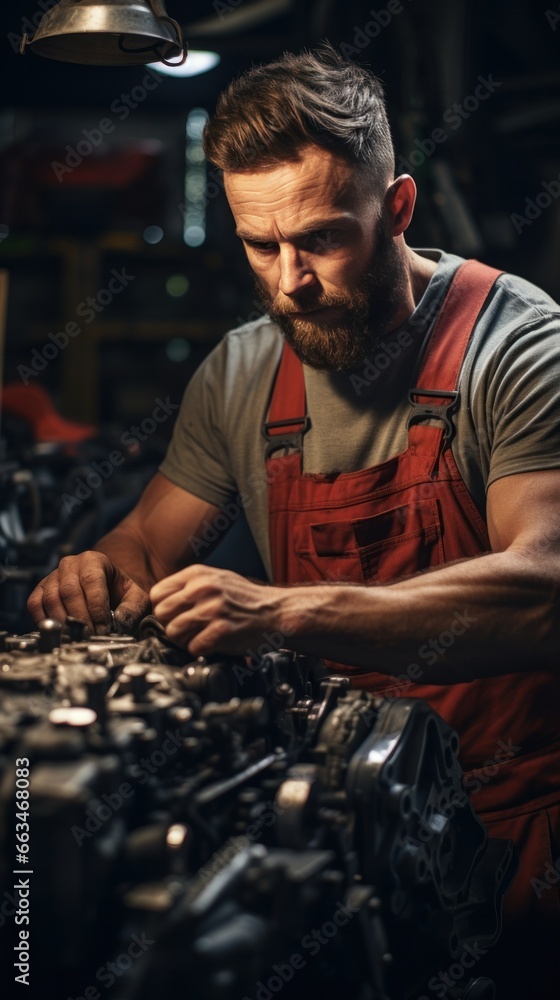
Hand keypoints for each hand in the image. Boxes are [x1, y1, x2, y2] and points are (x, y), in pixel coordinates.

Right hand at [27, 551, 149, 634]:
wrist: (106, 589)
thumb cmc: (120, 593)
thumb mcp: (136, 597)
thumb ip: (134, 608)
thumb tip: (120, 621)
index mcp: (94, 560)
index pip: (92, 581)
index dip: (97, 607)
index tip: (103, 628)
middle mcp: (70, 565)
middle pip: (69, 591)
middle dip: (80, 618)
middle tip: (90, 637)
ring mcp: (52, 577)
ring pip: (51, 599)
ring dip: (63, 622)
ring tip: (77, 638)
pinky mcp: (40, 591)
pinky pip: (35, 605)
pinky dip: (44, 621)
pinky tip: (60, 633)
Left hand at [150, 564, 287, 656]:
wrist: (276, 611)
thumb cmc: (246, 598)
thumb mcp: (217, 578)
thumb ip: (189, 585)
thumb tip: (161, 601)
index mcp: (198, 574)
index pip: (157, 593)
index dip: (163, 608)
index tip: (175, 615)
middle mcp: (203, 588)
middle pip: (161, 613)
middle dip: (171, 625)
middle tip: (187, 629)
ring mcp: (212, 609)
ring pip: (173, 632)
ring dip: (184, 640)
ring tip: (199, 637)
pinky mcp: (221, 630)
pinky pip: (193, 647)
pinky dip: (200, 650)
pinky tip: (212, 644)